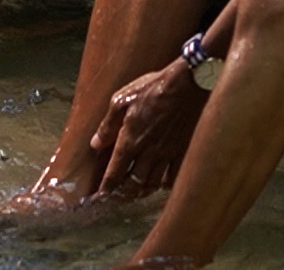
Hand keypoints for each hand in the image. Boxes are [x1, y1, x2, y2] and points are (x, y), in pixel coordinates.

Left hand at [90, 61, 207, 197]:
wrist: (187, 84)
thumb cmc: (153, 88)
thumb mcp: (122, 100)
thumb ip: (108, 124)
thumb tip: (96, 143)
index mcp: (130, 141)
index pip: (114, 173)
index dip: (105, 189)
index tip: (99, 197)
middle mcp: (148, 152)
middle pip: (132, 184)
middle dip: (121, 195)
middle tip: (115, 199)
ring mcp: (166, 154)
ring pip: (151, 183)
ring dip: (141, 191)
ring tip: (134, 193)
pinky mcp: (182, 151)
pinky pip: (173, 176)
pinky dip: (164, 183)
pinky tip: (160, 183)